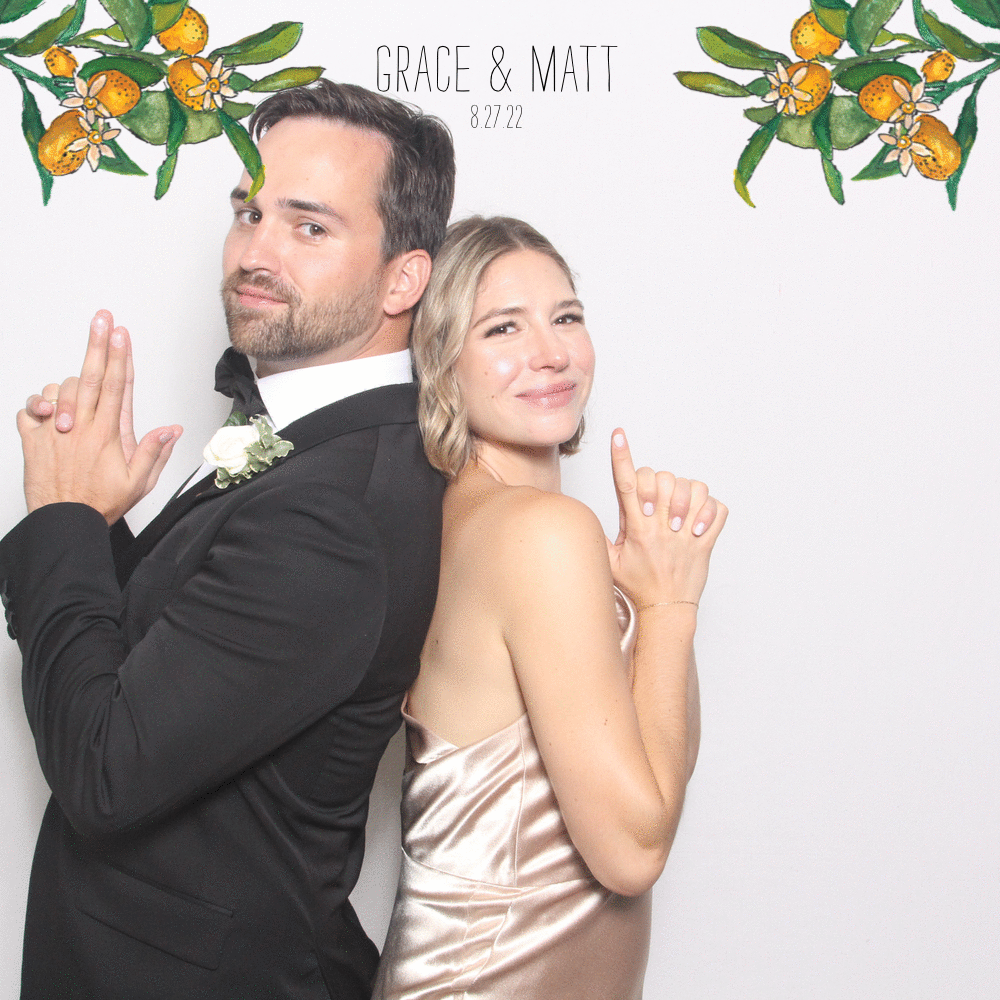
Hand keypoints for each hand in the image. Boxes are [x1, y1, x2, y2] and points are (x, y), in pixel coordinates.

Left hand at [16, 310, 182, 523]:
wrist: (64, 523)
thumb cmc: (100, 504)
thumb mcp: (139, 482)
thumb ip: (155, 451)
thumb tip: (171, 429)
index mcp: (107, 434)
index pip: (117, 386)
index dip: (120, 356)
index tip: (122, 334)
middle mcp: (81, 427)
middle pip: (90, 375)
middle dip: (97, 344)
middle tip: (101, 320)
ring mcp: (55, 431)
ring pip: (58, 389)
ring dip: (66, 386)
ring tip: (74, 398)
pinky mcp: (33, 440)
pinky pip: (28, 411)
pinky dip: (36, 406)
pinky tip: (47, 413)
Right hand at [605, 428, 726, 606]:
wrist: (666, 610)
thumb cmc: (639, 586)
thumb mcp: (610, 561)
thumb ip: (598, 536)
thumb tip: (583, 517)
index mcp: (637, 530)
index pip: (626, 485)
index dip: (621, 457)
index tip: (620, 435)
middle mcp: (662, 528)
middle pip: (660, 480)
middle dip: (657, 480)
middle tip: (656, 499)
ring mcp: (687, 534)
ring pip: (694, 489)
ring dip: (687, 492)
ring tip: (679, 507)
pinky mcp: (707, 541)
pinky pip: (719, 510)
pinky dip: (712, 508)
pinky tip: (700, 517)